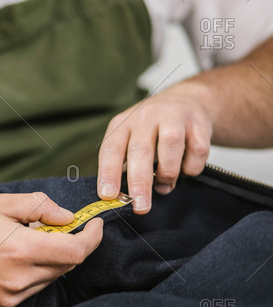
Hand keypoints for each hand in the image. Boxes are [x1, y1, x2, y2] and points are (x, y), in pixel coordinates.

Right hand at [0, 193, 102, 306]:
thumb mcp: (0, 203)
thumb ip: (40, 207)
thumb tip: (67, 218)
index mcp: (21, 250)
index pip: (76, 252)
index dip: (92, 238)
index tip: (93, 225)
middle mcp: (19, 280)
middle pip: (65, 265)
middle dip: (68, 245)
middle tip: (51, 226)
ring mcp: (9, 297)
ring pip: (49, 278)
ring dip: (48, 260)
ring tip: (22, 242)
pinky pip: (30, 290)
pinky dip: (31, 274)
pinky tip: (8, 259)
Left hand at [97, 83, 212, 213]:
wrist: (186, 100)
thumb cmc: (151, 129)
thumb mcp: (129, 138)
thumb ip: (124, 164)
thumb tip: (118, 198)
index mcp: (123, 123)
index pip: (111, 149)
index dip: (108, 174)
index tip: (108, 196)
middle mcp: (146, 116)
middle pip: (140, 150)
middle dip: (139, 182)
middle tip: (140, 206)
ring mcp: (173, 117)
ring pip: (171, 145)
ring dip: (167, 173)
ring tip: (164, 186)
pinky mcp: (198, 123)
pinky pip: (198, 150)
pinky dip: (191, 168)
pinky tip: (185, 169)